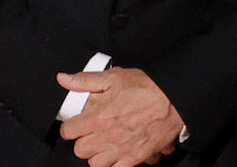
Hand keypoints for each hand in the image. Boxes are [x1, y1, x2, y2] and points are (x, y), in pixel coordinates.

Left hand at [56, 67, 182, 166]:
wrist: (172, 101)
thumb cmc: (145, 88)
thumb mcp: (112, 77)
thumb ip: (84, 80)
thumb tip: (64, 79)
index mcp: (98, 117)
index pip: (69, 131)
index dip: (69, 127)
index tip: (74, 124)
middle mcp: (108, 136)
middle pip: (80, 150)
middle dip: (81, 141)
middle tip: (88, 133)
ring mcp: (121, 149)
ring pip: (95, 164)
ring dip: (96, 154)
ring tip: (100, 144)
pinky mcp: (135, 158)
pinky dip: (113, 164)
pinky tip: (114, 154)